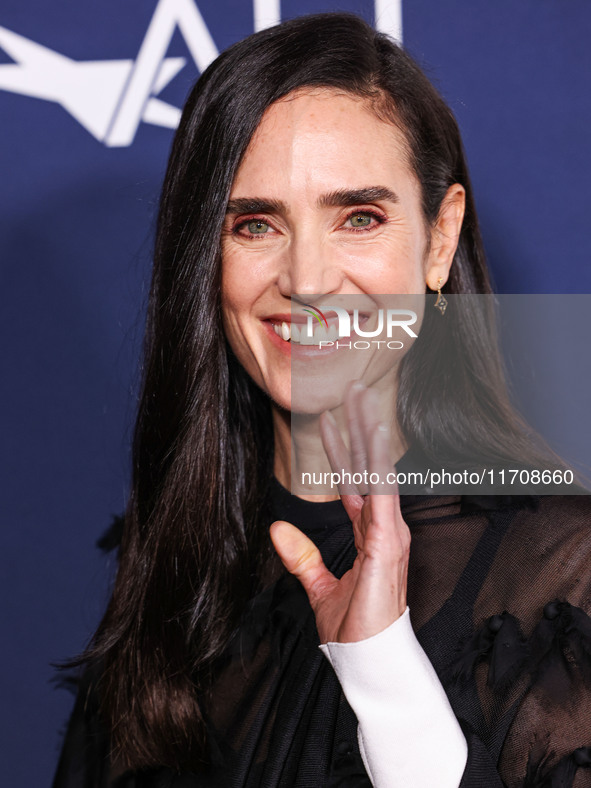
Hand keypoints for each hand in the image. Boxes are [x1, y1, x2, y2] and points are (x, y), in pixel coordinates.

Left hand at [270, 381, 410, 643]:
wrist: (366, 658)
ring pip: (378, 469)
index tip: (327, 420)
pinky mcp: (388, 540)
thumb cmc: (353, 626)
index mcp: (369, 533)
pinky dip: (379, 461)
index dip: (341, 449)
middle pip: (369, 466)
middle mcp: (383, 525)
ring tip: (362, 396)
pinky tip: (374, 433)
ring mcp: (388, 530)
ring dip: (370, 431)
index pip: (353, 480)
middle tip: (353, 389)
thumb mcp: (319, 585)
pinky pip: (383, 492)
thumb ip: (301, 556)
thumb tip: (277, 529)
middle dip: (360, 426)